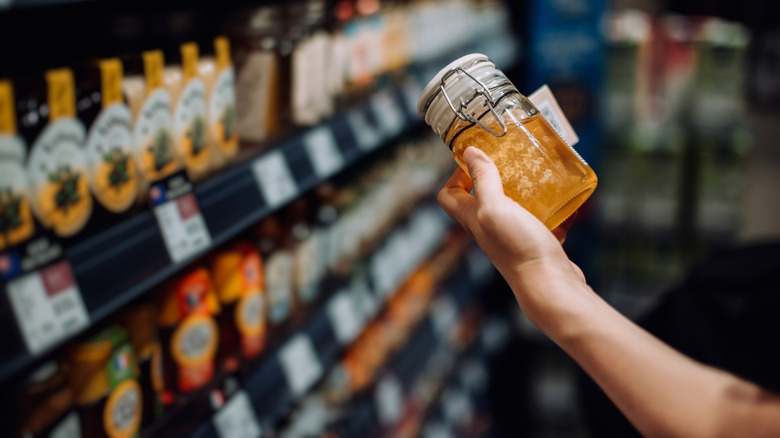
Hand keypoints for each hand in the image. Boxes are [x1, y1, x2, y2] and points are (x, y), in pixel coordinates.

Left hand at [437, 146, 585, 300]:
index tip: (476, 158)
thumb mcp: (495, 207)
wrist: (551, 285)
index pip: (449, 195)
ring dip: (524, 190)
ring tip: (538, 173)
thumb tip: (469, 152)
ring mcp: (513, 238)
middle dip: (494, 175)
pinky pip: (543, 221)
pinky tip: (564, 198)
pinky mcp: (538, 244)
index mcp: (473, 219)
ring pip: (514, 207)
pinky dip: (552, 209)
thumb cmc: (518, 248)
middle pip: (482, 198)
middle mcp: (489, 229)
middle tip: (512, 159)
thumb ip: (483, 181)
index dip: (456, 175)